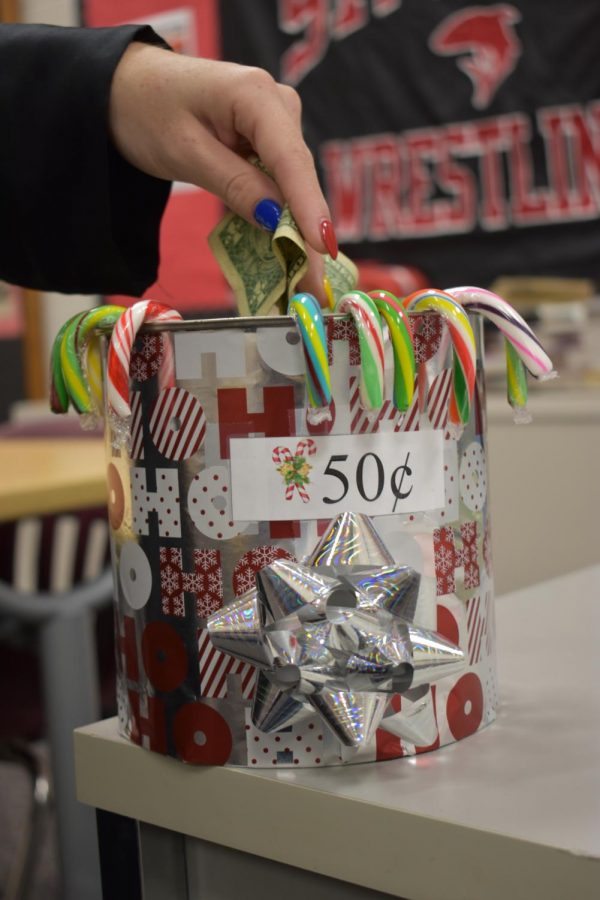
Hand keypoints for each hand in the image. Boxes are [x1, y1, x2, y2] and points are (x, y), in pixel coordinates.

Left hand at [109, 43, 335, 299]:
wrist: (128, 89)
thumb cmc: (148, 110)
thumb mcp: (184, 151)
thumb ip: (233, 183)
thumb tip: (275, 218)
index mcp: (255, 95)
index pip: (290, 158)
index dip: (308, 206)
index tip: (322, 247)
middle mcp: (277, 106)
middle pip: (298, 179)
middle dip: (308, 235)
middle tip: (315, 289)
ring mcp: (277, 124)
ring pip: (293, 187)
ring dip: (298, 235)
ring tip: (306, 285)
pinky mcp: (269, 144)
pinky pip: (280, 186)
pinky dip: (282, 221)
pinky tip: (289, 259)